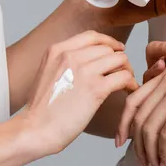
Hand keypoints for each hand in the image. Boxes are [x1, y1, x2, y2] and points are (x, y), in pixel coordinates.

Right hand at [20, 31, 137, 156]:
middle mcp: (71, 56)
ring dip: (127, 70)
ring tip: (126, 83)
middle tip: (123, 73)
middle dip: (119, 59)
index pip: (92, 36)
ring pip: (119, 60)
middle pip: (108, 49)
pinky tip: (129, 91)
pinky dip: (131, 83)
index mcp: (57, 50)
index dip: (109, 42)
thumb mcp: (48, 72)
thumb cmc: (42, 109)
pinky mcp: (95, 89)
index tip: (118, 50)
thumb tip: (90, 60)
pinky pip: (124, 77)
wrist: (35, 129)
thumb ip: (66, 62)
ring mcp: (84, 71)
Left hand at [117, 68, 165, 165]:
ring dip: (150, 152)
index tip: (120, 143)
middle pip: (139, 116)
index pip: (133, 100)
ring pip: (150, 127)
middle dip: (136, 144)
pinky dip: (163, 153)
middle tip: (141, 163)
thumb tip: (138, 132)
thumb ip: (163, 107)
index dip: (123, 124)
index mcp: (164, 75)